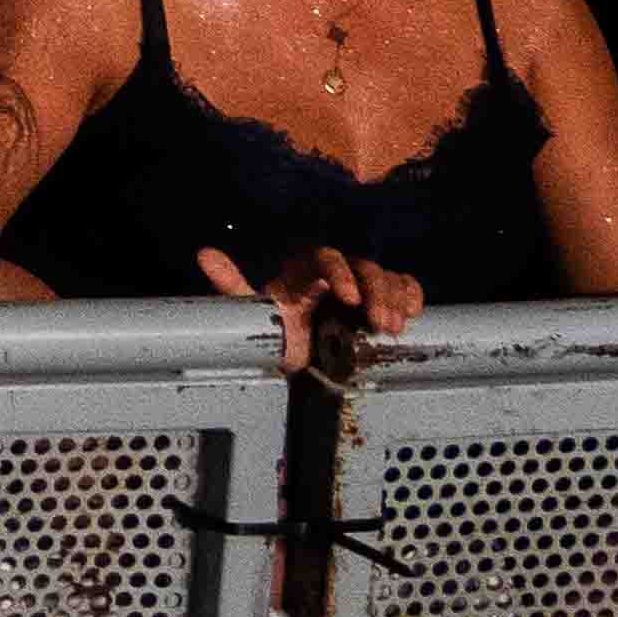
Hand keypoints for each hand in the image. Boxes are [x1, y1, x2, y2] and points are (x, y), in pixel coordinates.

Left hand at [199, 241, 422, 371]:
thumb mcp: (250, 312)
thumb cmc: (272, 333)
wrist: (292, 361)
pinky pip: (402, 289)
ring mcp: (360, 288)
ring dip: (395, 299)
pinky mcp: (379, 304)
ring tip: (393, 329)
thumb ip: (232, 285)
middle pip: (363, 266)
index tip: (348, 299)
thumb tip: (204, 254)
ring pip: (386, 277)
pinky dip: (411, 297)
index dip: (339, 273)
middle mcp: (336, 274)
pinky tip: (413, 314)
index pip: (326, 257)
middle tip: (379, 323)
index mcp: (304, 270)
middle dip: (376, 292)